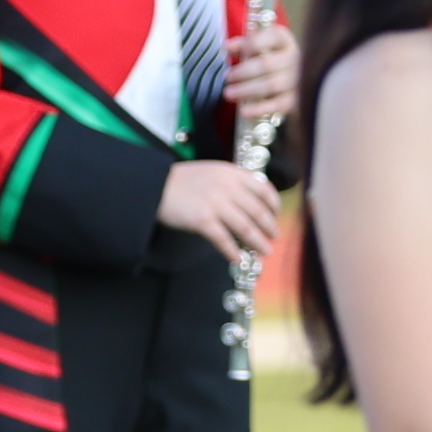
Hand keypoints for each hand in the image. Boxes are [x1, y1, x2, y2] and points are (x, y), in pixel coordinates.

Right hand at [155, 160, 282, 264]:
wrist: (155, 184)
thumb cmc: (183, 181)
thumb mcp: (213, 172)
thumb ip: (233, 183)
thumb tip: (251, 204)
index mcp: (232, 173)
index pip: (263, 189)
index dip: (274, 205)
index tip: (276, 216)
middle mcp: (227, 187)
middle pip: (257, 211)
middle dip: (269, 227)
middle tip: (273, 237)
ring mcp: (215, 204)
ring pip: (245, 227)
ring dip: (258, 242)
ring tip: (264, 251)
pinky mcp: (202, 220)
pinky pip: (224, 240)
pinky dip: (233, 251)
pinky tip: (238, 259)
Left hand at [219, 18, 298, 124]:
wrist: (293, 80)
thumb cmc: (271, 60)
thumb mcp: (259, 48)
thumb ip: (243, 45)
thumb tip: (227, 46)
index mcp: (284, 41)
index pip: (272, 37)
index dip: (251, 44)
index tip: (230, 50)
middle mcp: (295, 58)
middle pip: (267, 64)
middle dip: (243, 72)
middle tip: (227, 78)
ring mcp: (299, 79)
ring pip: (271, 85)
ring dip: (247, 90)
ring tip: (229, 94)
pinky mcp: (298, 99)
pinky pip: (278, 105)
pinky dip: (260, 109)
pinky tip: (244, 111)